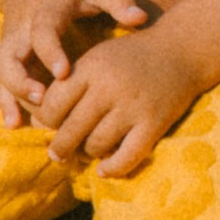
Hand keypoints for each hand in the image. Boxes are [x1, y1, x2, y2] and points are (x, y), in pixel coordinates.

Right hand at [0, 0, 153, 127]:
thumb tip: (140, 18)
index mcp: (46, 8)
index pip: (43, 29)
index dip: (50, 50)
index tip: (63, 73)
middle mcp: (22, 27)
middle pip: (9, 54)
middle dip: (20, 79)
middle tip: (42, 100)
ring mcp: (11, 42)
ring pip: (2, 71)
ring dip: (10, 96)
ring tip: (21, 122)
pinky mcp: (8, 55)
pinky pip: (2, 79)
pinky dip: (5, 101)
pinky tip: (14, 124)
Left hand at [31, 27, 209, 176]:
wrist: (182, 49)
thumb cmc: (132, 57)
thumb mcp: (97, 58)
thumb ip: (70, 84)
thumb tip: (36, 120)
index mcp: (90, 67)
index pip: (53, 104)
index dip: (45, 120)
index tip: (49, 127)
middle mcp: (109, 86)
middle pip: (70, 129)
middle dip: (60, 147)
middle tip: (58, 154)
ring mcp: (132, 106)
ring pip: (96, 145)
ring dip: (89, 154)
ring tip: (88, 152)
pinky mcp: (154, 123)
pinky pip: (127, 156)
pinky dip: (113, 168)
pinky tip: (105, 170)